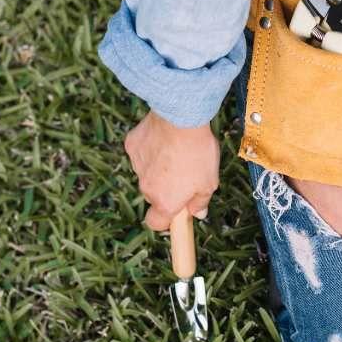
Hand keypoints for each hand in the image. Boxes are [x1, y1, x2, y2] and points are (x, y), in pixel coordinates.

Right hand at [124, 110, 219, 230]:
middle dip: (165, 188)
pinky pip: (141, 151)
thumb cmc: (197, 152)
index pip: (155, 223)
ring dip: (158, 166)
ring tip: (177, 150)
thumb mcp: (209, 182)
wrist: (181, 118)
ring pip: (147, 172)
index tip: (175, 213)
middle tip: (184, 173)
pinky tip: (164, 138)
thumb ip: (200, 201)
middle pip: (153, 195)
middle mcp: (146, 188)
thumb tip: (198, 213)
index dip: (164, 220)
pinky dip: (151, 147)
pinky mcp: (132, 146)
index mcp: (165, 201)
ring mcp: (137, 166)